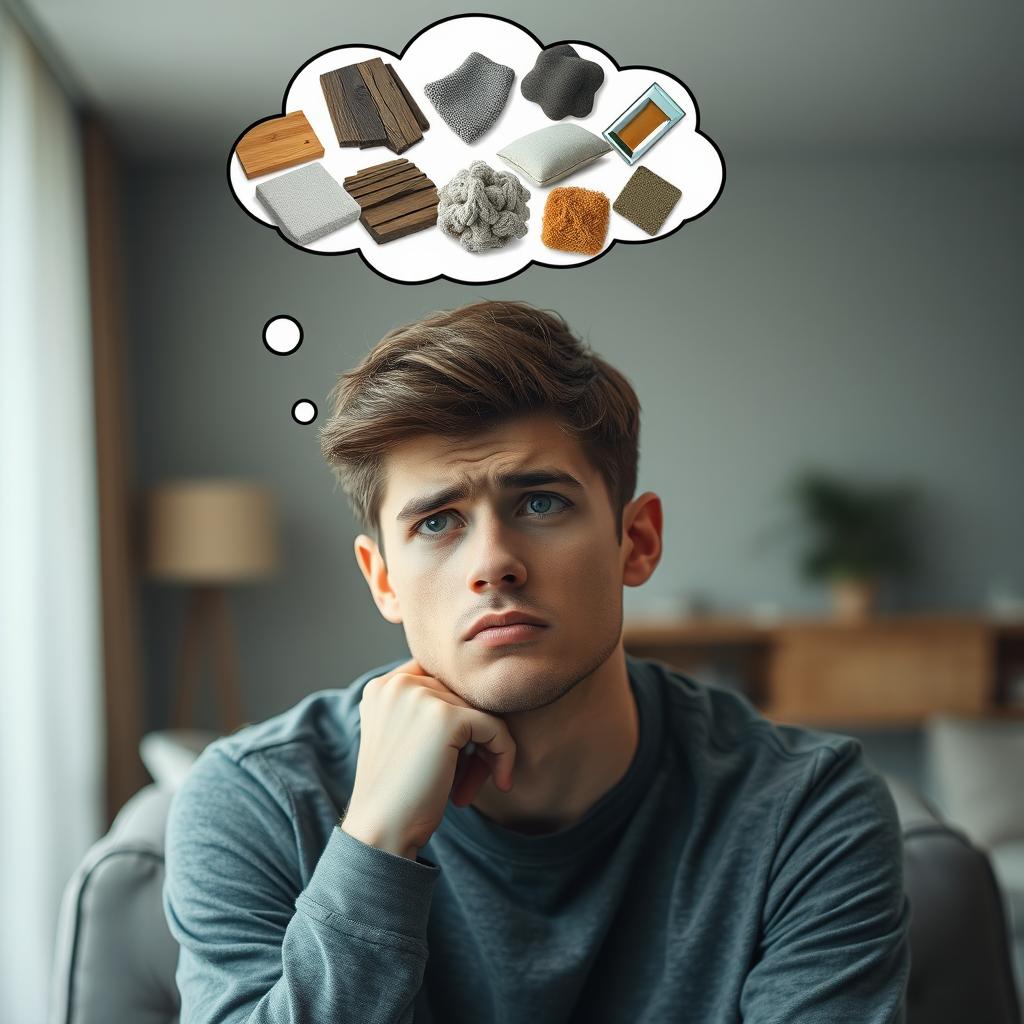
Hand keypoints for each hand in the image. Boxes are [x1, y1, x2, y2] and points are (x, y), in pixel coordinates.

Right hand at [342, 657, 516, 856]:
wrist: (381, 832)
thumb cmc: (398, 793)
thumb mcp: (403, 738)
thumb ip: (427, 709)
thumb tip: (481, 694)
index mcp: (383, 687)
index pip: (440, 680)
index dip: (456, 713)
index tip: (461, 750)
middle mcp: (397, 684)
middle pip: (461, 695)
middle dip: (472, 735)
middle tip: (470, 776)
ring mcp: (420, 697)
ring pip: (480, 710)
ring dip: (488, 748)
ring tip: (474, 782)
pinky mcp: (445, 718)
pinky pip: (494, 727)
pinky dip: (504, 755)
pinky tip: (500, 782)